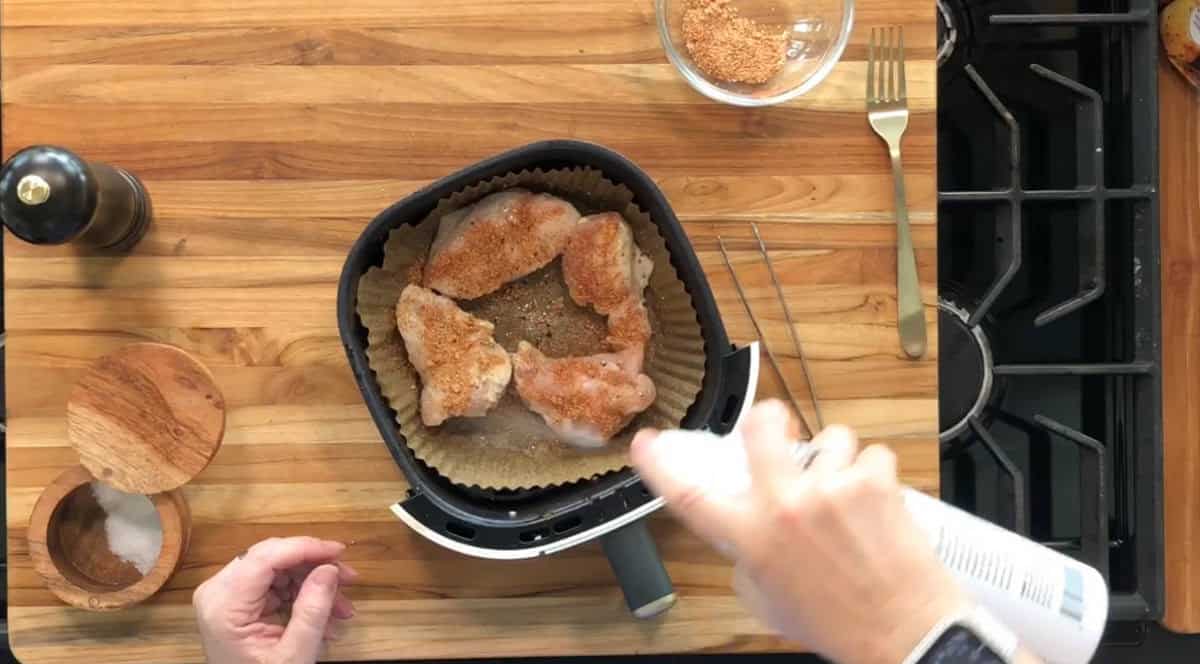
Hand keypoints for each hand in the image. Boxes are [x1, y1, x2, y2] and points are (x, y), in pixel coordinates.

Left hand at [193, 537, 357, 663]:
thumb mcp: (294, 656)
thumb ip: (312, 612)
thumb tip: (330, 569)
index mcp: (223, 605)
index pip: (265, 557)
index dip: (305, 548)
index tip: (339, 552)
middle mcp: (217, 592)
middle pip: (271, 557)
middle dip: (314, 565)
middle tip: (349, 578)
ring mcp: (224, 595)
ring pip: (277, 568)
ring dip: (312, 582)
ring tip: (342, 607)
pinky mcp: (235, 601)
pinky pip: (274, 583)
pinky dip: (301, 594)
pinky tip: (325, 613)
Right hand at [632, 400, 966, 663]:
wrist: (905, 634)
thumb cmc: (839, 623)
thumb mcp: (767, 599)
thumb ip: (747, 554)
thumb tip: (747, 521)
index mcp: (752, 538)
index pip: (689, 494)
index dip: (660, 465)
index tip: (647, 444)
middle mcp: (786, 505)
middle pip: (761, 427)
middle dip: (768, 419)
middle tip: (775, 427)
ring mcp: (830, 488)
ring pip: (829, 438)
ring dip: (835, 459)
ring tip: (844, 491)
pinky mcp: (873, 481)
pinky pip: (870, 455)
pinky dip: (873, 474)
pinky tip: (875, 503)